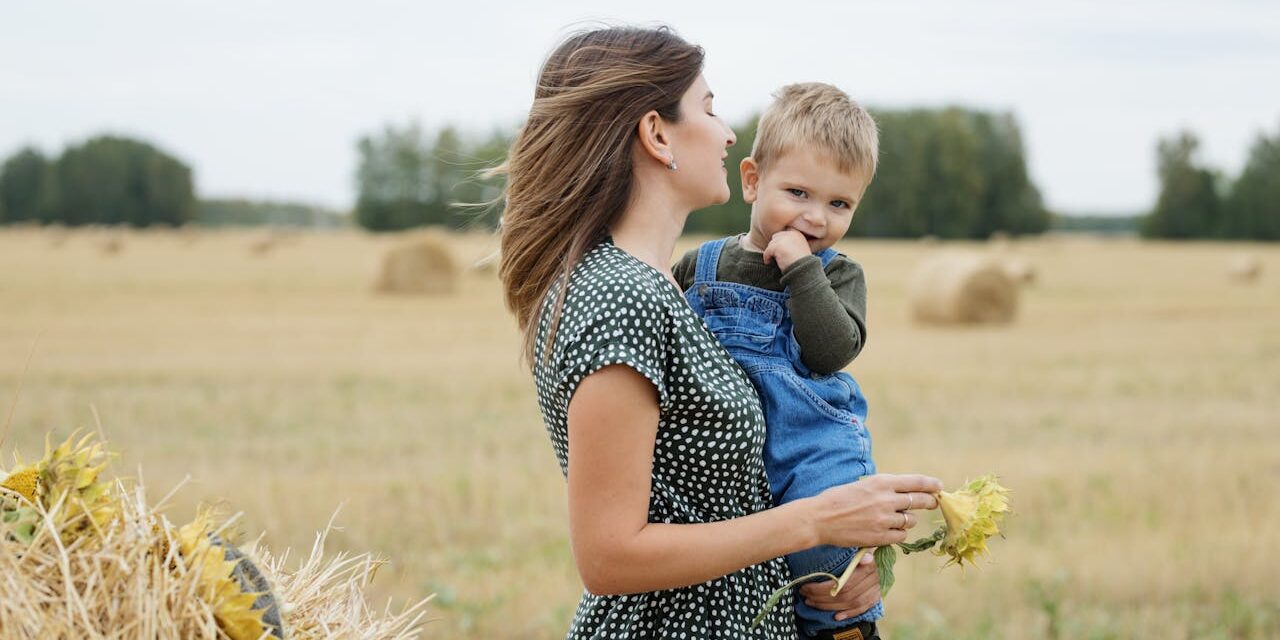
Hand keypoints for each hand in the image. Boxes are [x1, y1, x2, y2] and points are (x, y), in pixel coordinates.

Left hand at [761, 228, 810, 270]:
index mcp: (797, 234)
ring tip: (773, 260)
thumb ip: (790, 245)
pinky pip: (767, 250)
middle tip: (775, 256)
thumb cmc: (801, 264)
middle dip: (775, 246)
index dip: (780, 242)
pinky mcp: (778, 246)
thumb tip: (777, 247)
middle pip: (776, 237)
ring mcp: (784, 239)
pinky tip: (768, 262)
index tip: (779, 251)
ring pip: (771, 244)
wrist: (803, 270)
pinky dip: (766, 257)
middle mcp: (791, 234)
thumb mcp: (799, 250)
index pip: (783, 234)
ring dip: (771, 252)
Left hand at [799, 550, 879, 620]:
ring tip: (812, 602)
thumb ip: (855, 552)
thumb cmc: (859, 549)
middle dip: (821, 597)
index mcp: (869, 565)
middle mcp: (874, 579)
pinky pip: (861, 609)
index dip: (822, 589)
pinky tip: (835, 616)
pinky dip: (848, 614)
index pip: (843, 583)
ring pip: (851, 603)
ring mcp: (875, 590)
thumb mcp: (856, 546)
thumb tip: (865, 557)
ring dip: (829, 606)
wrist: (877, 555)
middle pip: (845, 595)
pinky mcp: (875, 598)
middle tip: (805, 594)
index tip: (806, 586)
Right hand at [809, 474, 943, 547]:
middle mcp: (887, 499)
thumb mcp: (862, 485)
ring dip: (907, 520)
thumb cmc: (837, 499)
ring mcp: (884, 519)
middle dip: (929, 502)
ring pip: (910, 520)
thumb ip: (883, 488)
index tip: (939, 486)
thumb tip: (903, 493)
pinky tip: (888, 531)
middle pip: (920, 500)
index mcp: (881, 482)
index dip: (931, 484)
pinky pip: (900, 536)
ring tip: (895, 519)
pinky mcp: (880, 536)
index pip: (915, 482)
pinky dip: (898, 534)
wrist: (820, 518)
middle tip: (933, 503)